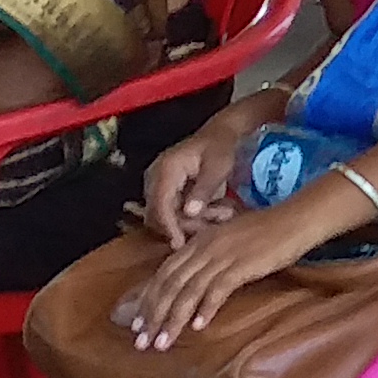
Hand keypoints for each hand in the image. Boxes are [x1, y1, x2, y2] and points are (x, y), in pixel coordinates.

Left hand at [121, 188, 348, 348]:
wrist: (296, 220)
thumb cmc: (266, 232)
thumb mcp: (227, 239)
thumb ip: (207, 255)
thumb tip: (192, 280)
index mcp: (198, 242)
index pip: (164, 274)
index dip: (148, 300)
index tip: (137, 324)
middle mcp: (204, 248)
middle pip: (170, 285)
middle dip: (153, 316)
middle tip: (141, 342)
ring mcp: (222, 256)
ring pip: (188, 291)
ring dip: (173, 319)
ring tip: (163, 343)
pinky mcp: (242, 265)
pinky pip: (217, 289)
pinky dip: (206, 309)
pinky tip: (198, 326)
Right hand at [143, 110, 256, 242]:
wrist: (220, 134)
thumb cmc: (220, 147)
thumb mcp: (218, 166)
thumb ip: (204, 188)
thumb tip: (189, 212)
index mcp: (165, 169)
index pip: (160, 204)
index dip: (168, 225)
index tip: (179, 243)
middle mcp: (155, 178)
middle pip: (159, 213)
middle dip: (185, 224)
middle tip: (215, 223)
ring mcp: (158, 184)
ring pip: (166, 215)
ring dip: (192, 221)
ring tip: (223, 213)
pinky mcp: (166, 191)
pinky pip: (173, 210)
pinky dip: (192, 215)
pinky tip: (216, 211)